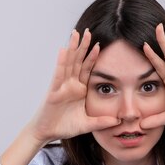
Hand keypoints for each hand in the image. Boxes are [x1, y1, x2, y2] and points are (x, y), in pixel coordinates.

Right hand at [28, 29, 119, 143]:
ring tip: (75, 33)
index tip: (101, 44)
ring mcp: (61, 86)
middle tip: (89, 31)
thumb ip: (102, 122)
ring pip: (68, 63)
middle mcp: (70, 84)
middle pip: (78, 61)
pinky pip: (59, 74)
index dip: (93, 57)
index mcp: (79, 89)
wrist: (47, 133)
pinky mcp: (54, 90)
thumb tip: (118, 121)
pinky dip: (61, 62)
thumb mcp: (87, 124)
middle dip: (83, 46)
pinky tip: (64, 50)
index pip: (87, 69)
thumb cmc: (64, 127)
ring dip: (72, 48)